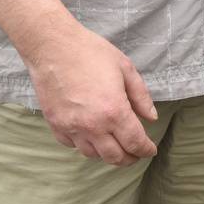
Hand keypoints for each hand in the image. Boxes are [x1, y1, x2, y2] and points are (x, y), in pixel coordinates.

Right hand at [25, 22, 158, 166]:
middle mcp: (93, 125)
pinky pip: (72, 145)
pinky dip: (84, 144)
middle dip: (129, 158)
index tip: (150, 149)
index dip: (146, 150)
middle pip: (115, 157)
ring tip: (115, 145)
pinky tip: (91, 135)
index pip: (135, 143)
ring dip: (107, 153)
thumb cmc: (90, 52)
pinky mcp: (55, 124)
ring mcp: (72, 127)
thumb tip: (151, 117)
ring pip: (93, 155)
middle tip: (136, 152)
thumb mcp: (125, 68)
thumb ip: (141, 96)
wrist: (52, 46)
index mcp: (114, 111)